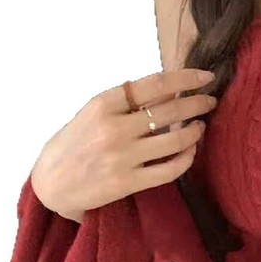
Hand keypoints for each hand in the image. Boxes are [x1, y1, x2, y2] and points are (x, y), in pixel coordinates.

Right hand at [30, 68, 216, 221]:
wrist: (50, 184)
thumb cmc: (72, 145)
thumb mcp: (92, 113)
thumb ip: (126, 102)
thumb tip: (170, 89)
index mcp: (103, 104)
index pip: (155, 84)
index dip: (186, 78)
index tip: (205, 77)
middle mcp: (114, 128)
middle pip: (171, 109)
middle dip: (198, 103)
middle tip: (210, 101)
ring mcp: (122, 157)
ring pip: (176, 139)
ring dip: (195, 131)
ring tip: (200, 127)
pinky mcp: (128, 182)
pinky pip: (170, 169)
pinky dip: (187, 158)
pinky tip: (190, 152)